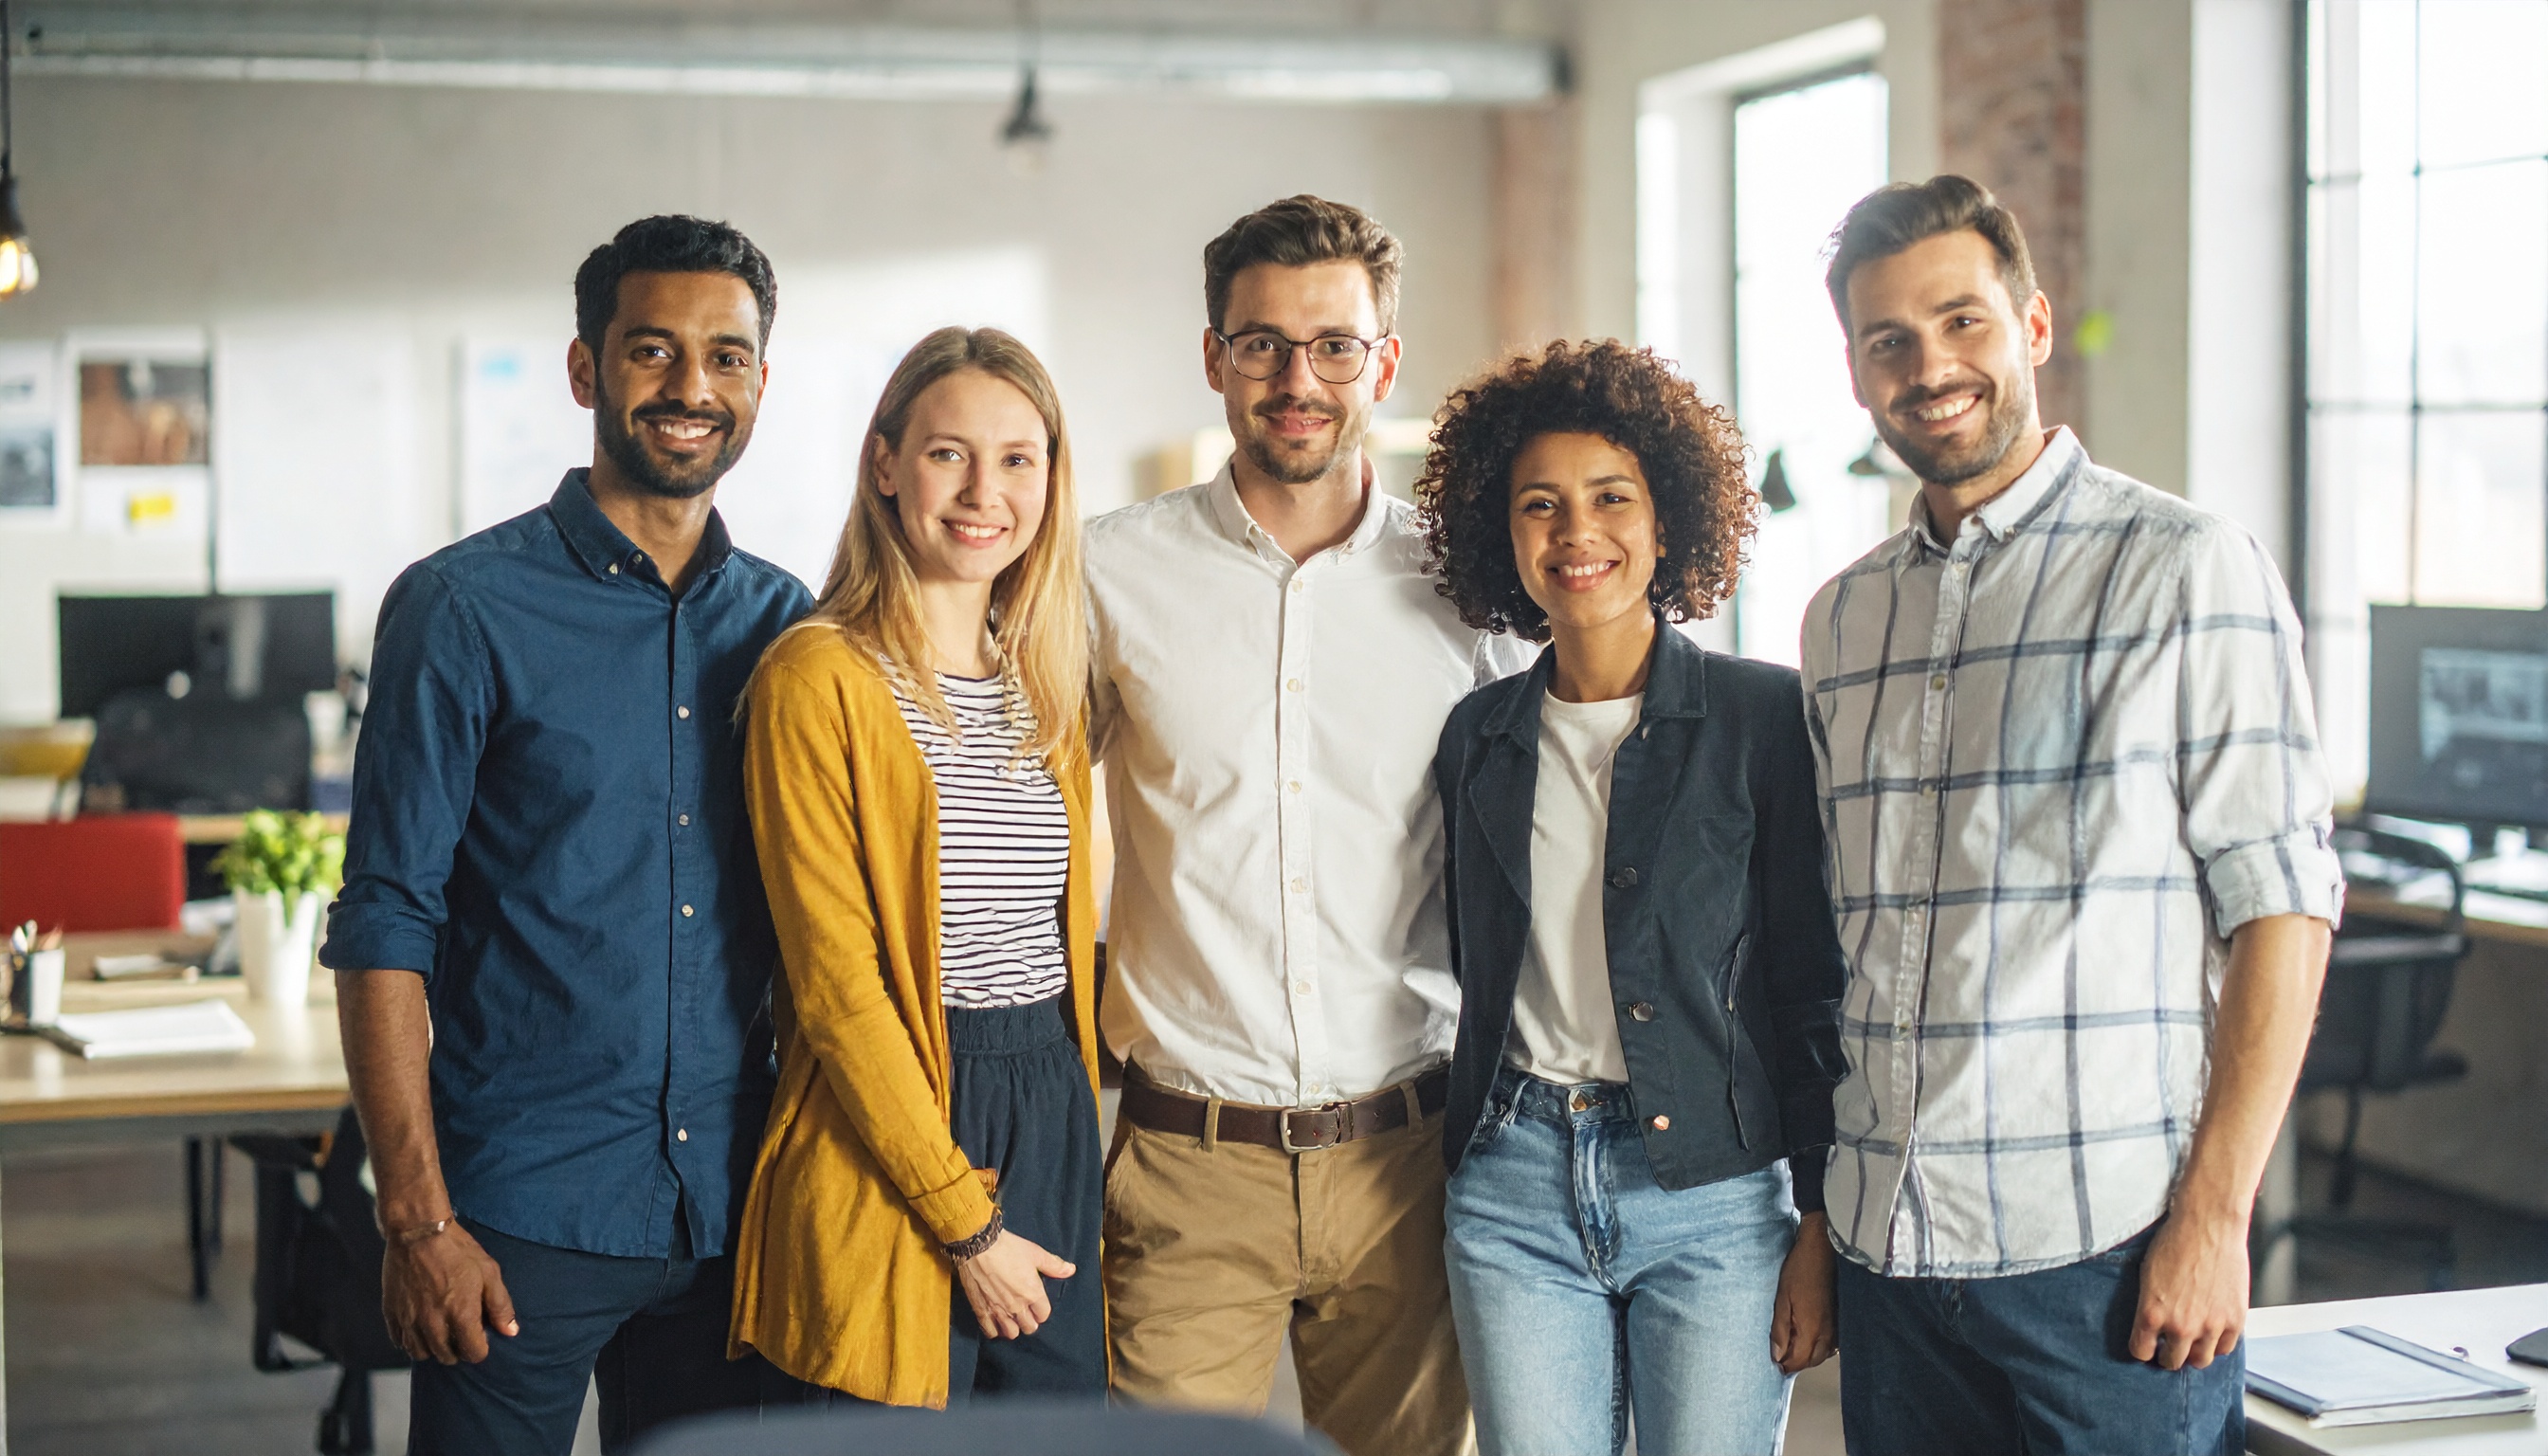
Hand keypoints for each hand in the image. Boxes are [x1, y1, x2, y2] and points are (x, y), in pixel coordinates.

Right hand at [382, 1222, 518, 1363]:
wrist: (419, 1231)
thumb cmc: (458, 1250)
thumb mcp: (489, 1272)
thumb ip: (500, 1305)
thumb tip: (510, 1332)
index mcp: (461, 1316)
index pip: (473, 1354)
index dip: (480, 1347)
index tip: (480, 1334)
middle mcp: (433, 1325)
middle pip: (447, 1357)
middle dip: (458, 1348)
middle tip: (460, 1330)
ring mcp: (409, 1321)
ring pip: (421, 1354)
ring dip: (433, 1347)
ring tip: (440, 1330)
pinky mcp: (392, 1314)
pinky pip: (400, 1342)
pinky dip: (411, 1339)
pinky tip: (420, 1325)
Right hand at [954, 1228, 1074, 1340]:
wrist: (978, 1245)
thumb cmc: (1009, 1247)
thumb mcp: (1035, 1253)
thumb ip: (1054, 1265)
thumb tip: (1071, 1270)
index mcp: (1033, 1293)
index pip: (1044, 1315)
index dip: (1042, 1311)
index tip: (1037, 1306)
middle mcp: (1017, 1306)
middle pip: (1029, 1327)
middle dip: (1030, 1322)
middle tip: (1026, 1314)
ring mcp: (998, 1310)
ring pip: (1010, 1333)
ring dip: (1013, 1328)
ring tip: (1011, 1320)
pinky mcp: (981, 1310)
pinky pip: (990, 1331)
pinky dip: (994, 1330)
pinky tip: (995, 1323)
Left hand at [1771, 1210, 1839, 1373]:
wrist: (1823, 1248)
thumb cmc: (1800, 1269)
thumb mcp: (1782, 1299)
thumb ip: (1779, 1329)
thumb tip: (1776, 1355)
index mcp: (1812, 1330)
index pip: (1799, 1361)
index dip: (1785, 1365)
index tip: (1773, 1364)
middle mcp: (1829, 1333)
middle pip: (1812, 1360)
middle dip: (1796, 1362)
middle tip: (1781, 1356)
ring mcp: (1837, 1326)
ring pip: (1824, 1353)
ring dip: (1809, 1354)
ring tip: (1793, 1345)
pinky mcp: (1841, 1317)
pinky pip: (1832, 1342)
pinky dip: (1820, 1345)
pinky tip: (1810, 1336)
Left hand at [2131, 1211, 2248, 1370]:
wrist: (2208, 1226)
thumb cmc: (2175, 1243)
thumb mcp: (2147, 1275)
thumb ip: (2150, 1305)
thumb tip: (2152, 1326)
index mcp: (2152, 1313)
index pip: (2141, 1352)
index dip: (2143, 1350)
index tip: (2147, 1346)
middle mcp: (2180, 1326)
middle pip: (2172, 1362)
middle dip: (2168, 1356)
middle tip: (2169, 1347)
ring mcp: (2210, 1326)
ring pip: (2200, 1360)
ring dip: (2193, 1354)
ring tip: (2191, 1343)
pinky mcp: (2234, 1321)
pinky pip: (2225, 1348)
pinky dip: (2217, 1344)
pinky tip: (2212, 1333)